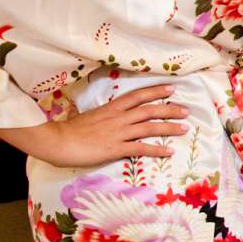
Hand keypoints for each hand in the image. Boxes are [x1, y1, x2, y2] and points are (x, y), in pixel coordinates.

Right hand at [6, 84, 186, 166]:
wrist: (55, 141)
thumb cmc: (67, 131)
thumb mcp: (87, 117)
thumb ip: (100, 117)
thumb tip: (103, 118)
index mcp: (110, 109)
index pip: (137, 96)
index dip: (155, 91)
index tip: (171, 89)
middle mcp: (117, 118)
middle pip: (149, 110)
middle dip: (169, 109)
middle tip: (186, 110)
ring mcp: (117, 133)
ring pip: (149, 127)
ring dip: (168, 127)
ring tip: (184, 128)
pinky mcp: (115, 148)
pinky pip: (140, 148)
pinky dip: (156, 150)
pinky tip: (168, 152)